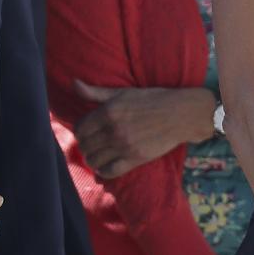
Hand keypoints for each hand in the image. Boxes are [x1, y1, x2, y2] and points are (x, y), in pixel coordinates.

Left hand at [74, 81, 217, 176]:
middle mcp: (113, 130)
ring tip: (97, 156)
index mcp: (108, 112)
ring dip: (92, 159)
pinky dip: (103, 171)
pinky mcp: (135, 159)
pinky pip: (110, 171)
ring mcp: (124, 146)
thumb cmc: (152, 100)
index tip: (86, 132)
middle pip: (85, 145)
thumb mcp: (122, 92)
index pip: (80, 128)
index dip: (80, 131)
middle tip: (91, 145)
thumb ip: (96, 92)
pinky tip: (105, 166)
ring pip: (94, 160)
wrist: (180, 114)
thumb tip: (74, 83)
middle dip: (85, 146)